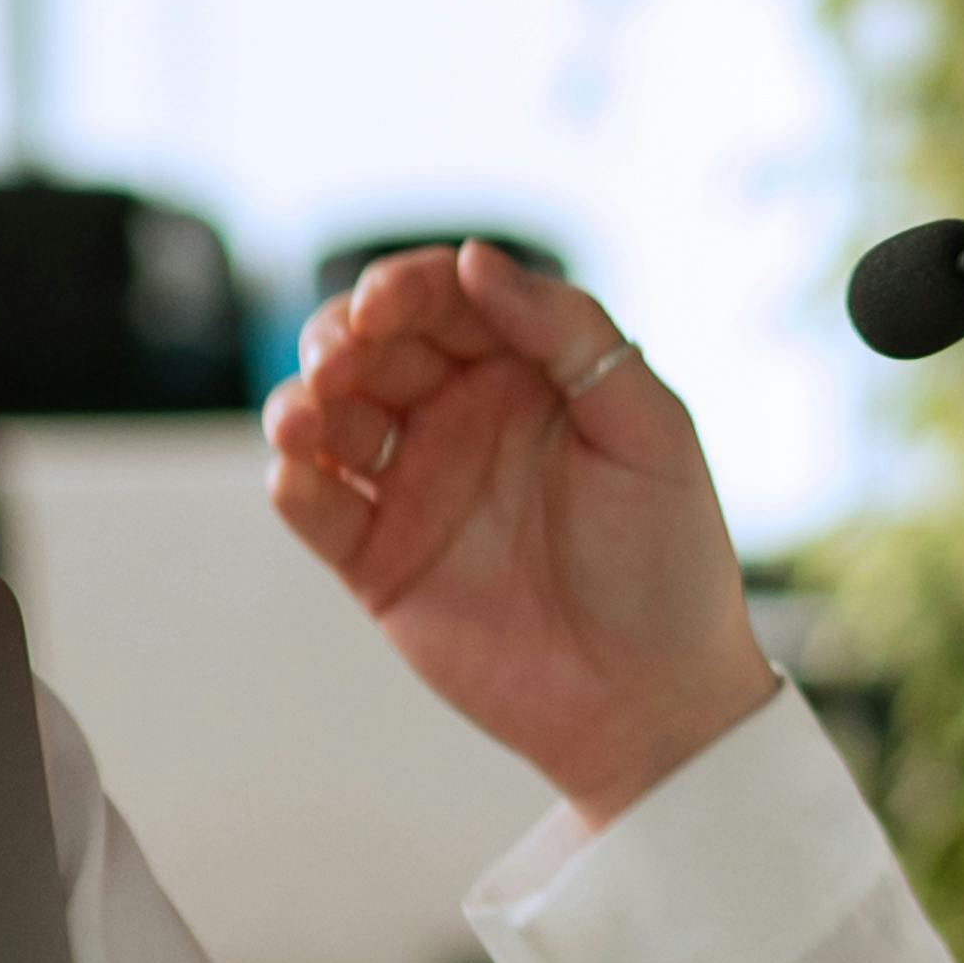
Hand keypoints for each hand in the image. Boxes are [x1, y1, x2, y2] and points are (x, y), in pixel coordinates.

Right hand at [263, 242, 779, 824]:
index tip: (388, 304)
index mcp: (528, 374)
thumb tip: (478, 259)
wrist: (653, 703)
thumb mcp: (649, 429)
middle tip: (341, 357)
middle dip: (341, 337)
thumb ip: (571, 334)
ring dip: (301, 403)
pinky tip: (298, 472)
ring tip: (306, 417)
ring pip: (330, 419)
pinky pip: (318, 508)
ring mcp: (417, 489)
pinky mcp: (380, 561)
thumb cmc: (669, 564)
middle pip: (374, 348)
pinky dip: (294, 482)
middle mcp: (462, 420)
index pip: (448, 301)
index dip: (407, 288)